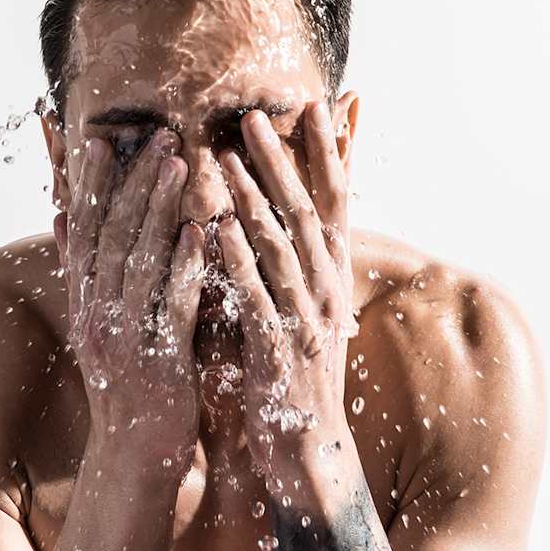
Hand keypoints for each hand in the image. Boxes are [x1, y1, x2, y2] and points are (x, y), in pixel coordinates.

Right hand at [55, 128, 205, 474]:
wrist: (135, 454)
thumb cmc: (126, 383)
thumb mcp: (95, 324)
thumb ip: (82, 271)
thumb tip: (58, 217)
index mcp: (85, 304)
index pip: (81, 233)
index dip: (88, 185)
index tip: (101, 139)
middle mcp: (96, 315)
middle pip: (109, 236)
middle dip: (132, 182)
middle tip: (157, 135)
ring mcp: (124, 337)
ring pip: (137, 261)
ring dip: (156, 209)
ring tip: (178, 163)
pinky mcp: (157, 360)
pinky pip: (170, 306)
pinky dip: (181, 266)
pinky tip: (197, 231)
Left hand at [217, 100, 357, 490]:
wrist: (307, 449)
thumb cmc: (294, 371)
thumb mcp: (302, 308)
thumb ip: (292, 260)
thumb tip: (287, 214)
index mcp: (330, 275)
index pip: (333, 200)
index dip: (328, 151)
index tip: (316, 101)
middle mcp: (325, 289)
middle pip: (306, 212)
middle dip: (281, 160)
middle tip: (253, 114)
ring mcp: (305, 320)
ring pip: (280, 248)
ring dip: (253, 200)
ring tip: (223, 156)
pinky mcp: (279, 351)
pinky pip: (256, 298)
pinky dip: (237, 262)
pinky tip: (216, 230)